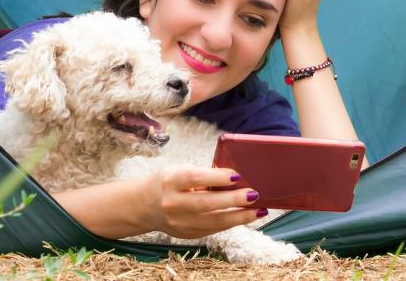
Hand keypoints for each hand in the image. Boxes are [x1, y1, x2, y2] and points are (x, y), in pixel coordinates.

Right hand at [140, 166, 265, 238]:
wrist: (145, 205)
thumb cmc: (170, 182)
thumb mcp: (180, 171)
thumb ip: (203, 174)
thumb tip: (235, 178)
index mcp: (170, 181)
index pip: (195, 179)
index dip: (217, 178)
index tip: (237, 175)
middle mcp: (172, 203)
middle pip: (206, 203)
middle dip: (233, 200)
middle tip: (253, 194)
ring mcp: (179, 222)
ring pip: (213, 221)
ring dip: (239, 216)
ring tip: (259, 211)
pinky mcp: (187, 234)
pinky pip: (213, 229)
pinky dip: (232, 223)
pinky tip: (246, 216)